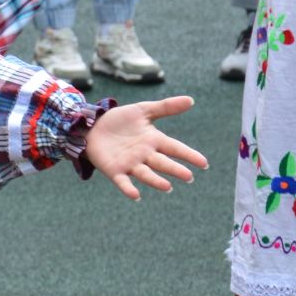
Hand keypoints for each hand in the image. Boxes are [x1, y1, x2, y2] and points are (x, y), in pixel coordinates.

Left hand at [83, 95, 207, 199]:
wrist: (92, 125)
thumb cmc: (120, 120)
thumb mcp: (143, 110)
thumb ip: (166, 107)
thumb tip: (191, 100)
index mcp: (153, 141)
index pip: (175, 148)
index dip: (188, 155)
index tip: (203, 163)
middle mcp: (144, 155)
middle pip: (162, 163)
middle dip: (175, 169)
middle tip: (188, 176)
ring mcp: (130, 163)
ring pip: (145, 174)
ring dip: (156, 181)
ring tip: (167, 187)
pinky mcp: (114, 170)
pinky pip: (123, 181)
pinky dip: (128, 188)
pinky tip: (135, 195)